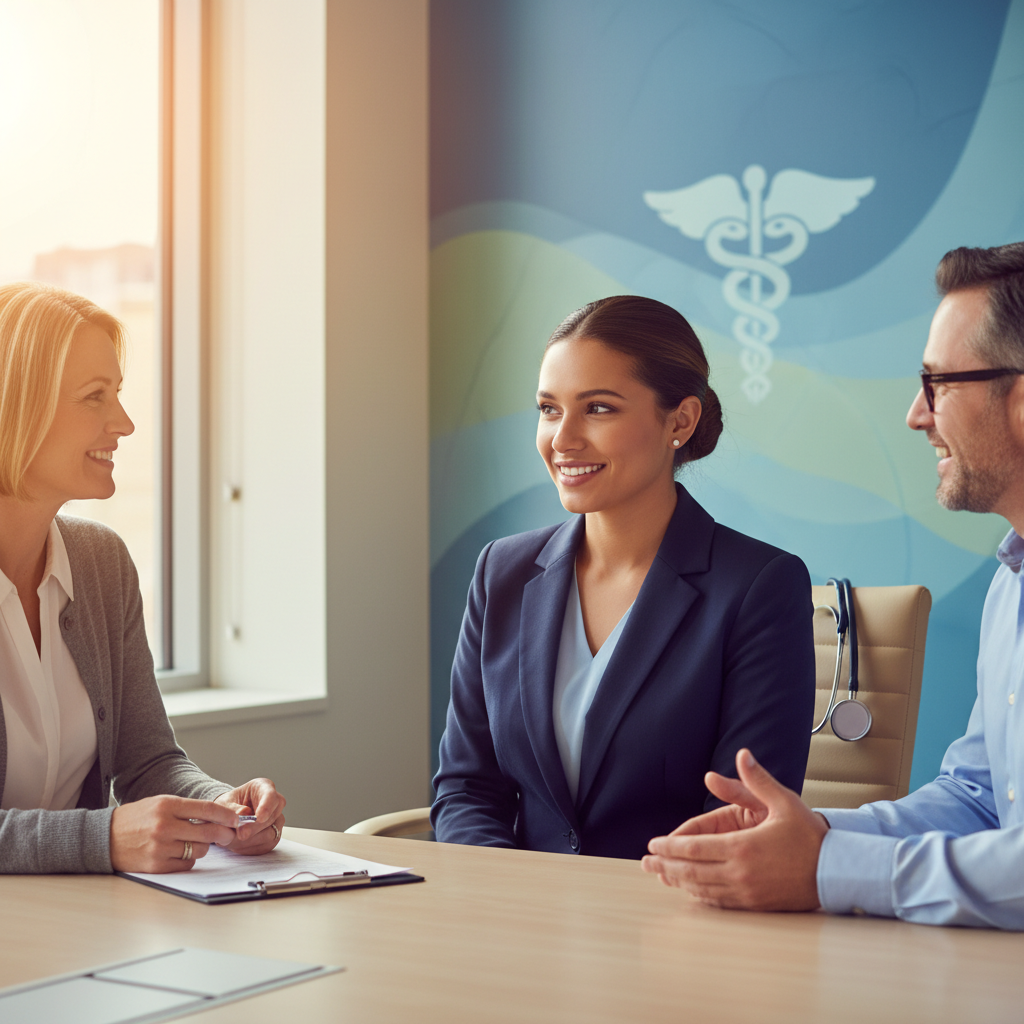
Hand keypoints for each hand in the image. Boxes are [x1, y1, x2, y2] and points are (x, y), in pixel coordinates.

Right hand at [110, 795, 239, 872]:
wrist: (103, 837)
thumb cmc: (136, 819)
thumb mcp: (160, 804)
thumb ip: (187, 809)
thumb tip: (218, 817)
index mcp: (167, 805)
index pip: (207, 809)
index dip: (226, 815)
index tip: (237, 818)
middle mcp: (165, 826)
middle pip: (208, 832)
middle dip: (224, 834)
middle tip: (229, 835)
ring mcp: (160, 847)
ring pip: (199, 850)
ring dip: (202, 847)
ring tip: (194, 842)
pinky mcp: (156, 865)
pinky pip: (186, 865)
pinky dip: (188, 860)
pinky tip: (179, 853)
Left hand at [214, 778, 285, 854]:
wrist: (226, 818)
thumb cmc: (227, 806)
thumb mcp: (224, 804)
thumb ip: (233, 809)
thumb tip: (245, 814)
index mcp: (263, 787)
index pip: (271, 796)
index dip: (266, 807)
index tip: (259, 818)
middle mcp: (274, 803)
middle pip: (272, 817)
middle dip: (255, 828)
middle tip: (240, 834)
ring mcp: (276, 820)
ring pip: (270, 834)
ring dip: (250, 840)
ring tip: (232, 840)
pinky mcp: (273, 836)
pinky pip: (265, 846)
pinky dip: (250, 848)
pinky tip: (238, 844)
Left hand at [640, 748, 828, 911]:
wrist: (837, 872)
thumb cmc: (810, 836)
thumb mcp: (784, 801)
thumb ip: (758, 779)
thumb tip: (742, 754)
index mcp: (742, 846)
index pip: (694, 848)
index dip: (670, 848)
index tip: (653, 845)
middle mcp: (740, 872)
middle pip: (692, 871)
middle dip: (665, 866)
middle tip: (645, 863)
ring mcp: (747, 892)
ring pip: (703, 889)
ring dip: (678, 882)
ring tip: (660, 877)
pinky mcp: (755, 904)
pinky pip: (720, 902)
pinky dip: (700, 896)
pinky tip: (691, 891)